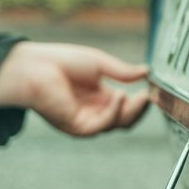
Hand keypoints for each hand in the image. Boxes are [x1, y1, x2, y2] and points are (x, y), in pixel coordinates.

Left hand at [0, 42, 149, 135]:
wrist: (34, 67)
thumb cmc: (61, 62)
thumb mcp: (99, 63)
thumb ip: (123, 72)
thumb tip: (146, 72)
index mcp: (100, 97)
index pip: (127, 106)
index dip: (141, 100)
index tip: (154, 89)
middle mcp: (95, 111)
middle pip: (126, 119)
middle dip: (141, 109)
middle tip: (151, 95)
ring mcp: (87, 121)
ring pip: (118, 124)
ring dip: (132, 111)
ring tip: (142, 96)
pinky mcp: (77, 127)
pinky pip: (103, 125)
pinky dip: (114, 112)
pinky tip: (120, 95)